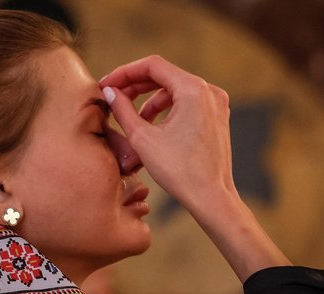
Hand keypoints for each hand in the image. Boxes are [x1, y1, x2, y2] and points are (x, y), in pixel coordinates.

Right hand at [100, 56, 290, 281]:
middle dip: (136, 85)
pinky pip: (187, 103)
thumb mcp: (142, 138)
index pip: (152, 65)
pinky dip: (167, 110)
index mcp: (193, 89)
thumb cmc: (179, 171)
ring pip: (175, 90)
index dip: (124, 72)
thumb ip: (122, 109)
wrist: (211, 198)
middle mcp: (208, 91)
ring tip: (132, 118)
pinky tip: (152, 127)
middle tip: (113, 97)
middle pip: (164, 75)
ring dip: (150, 99)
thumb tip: (110, 92)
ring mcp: (216, 104)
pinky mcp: (216, 118)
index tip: (107, 84)